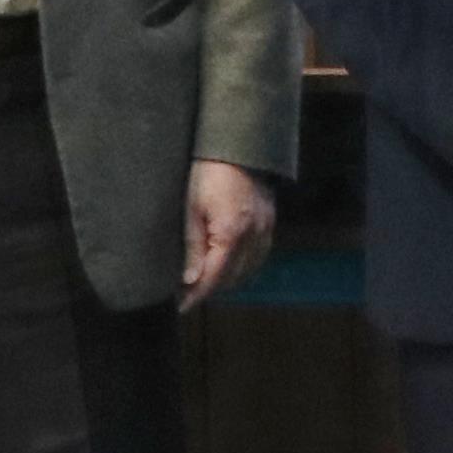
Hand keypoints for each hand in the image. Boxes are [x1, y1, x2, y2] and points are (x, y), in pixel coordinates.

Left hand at [182, 158, 277, 309]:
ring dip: (227, 278)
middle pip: (233, 278)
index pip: (214, 278)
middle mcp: (254, 236)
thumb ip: (193, 247)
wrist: (237, 146)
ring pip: (248, 270)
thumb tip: (190, 280)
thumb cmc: (208, 173)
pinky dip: (242, 265)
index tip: (181, 306)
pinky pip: (259, 255)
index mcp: (231, 233)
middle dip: (210, 288)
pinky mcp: (270, 222)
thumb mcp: (191, 209)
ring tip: (204, 278)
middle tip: (187, 291)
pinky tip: (227, 262)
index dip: (197, 295)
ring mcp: (266, 229)